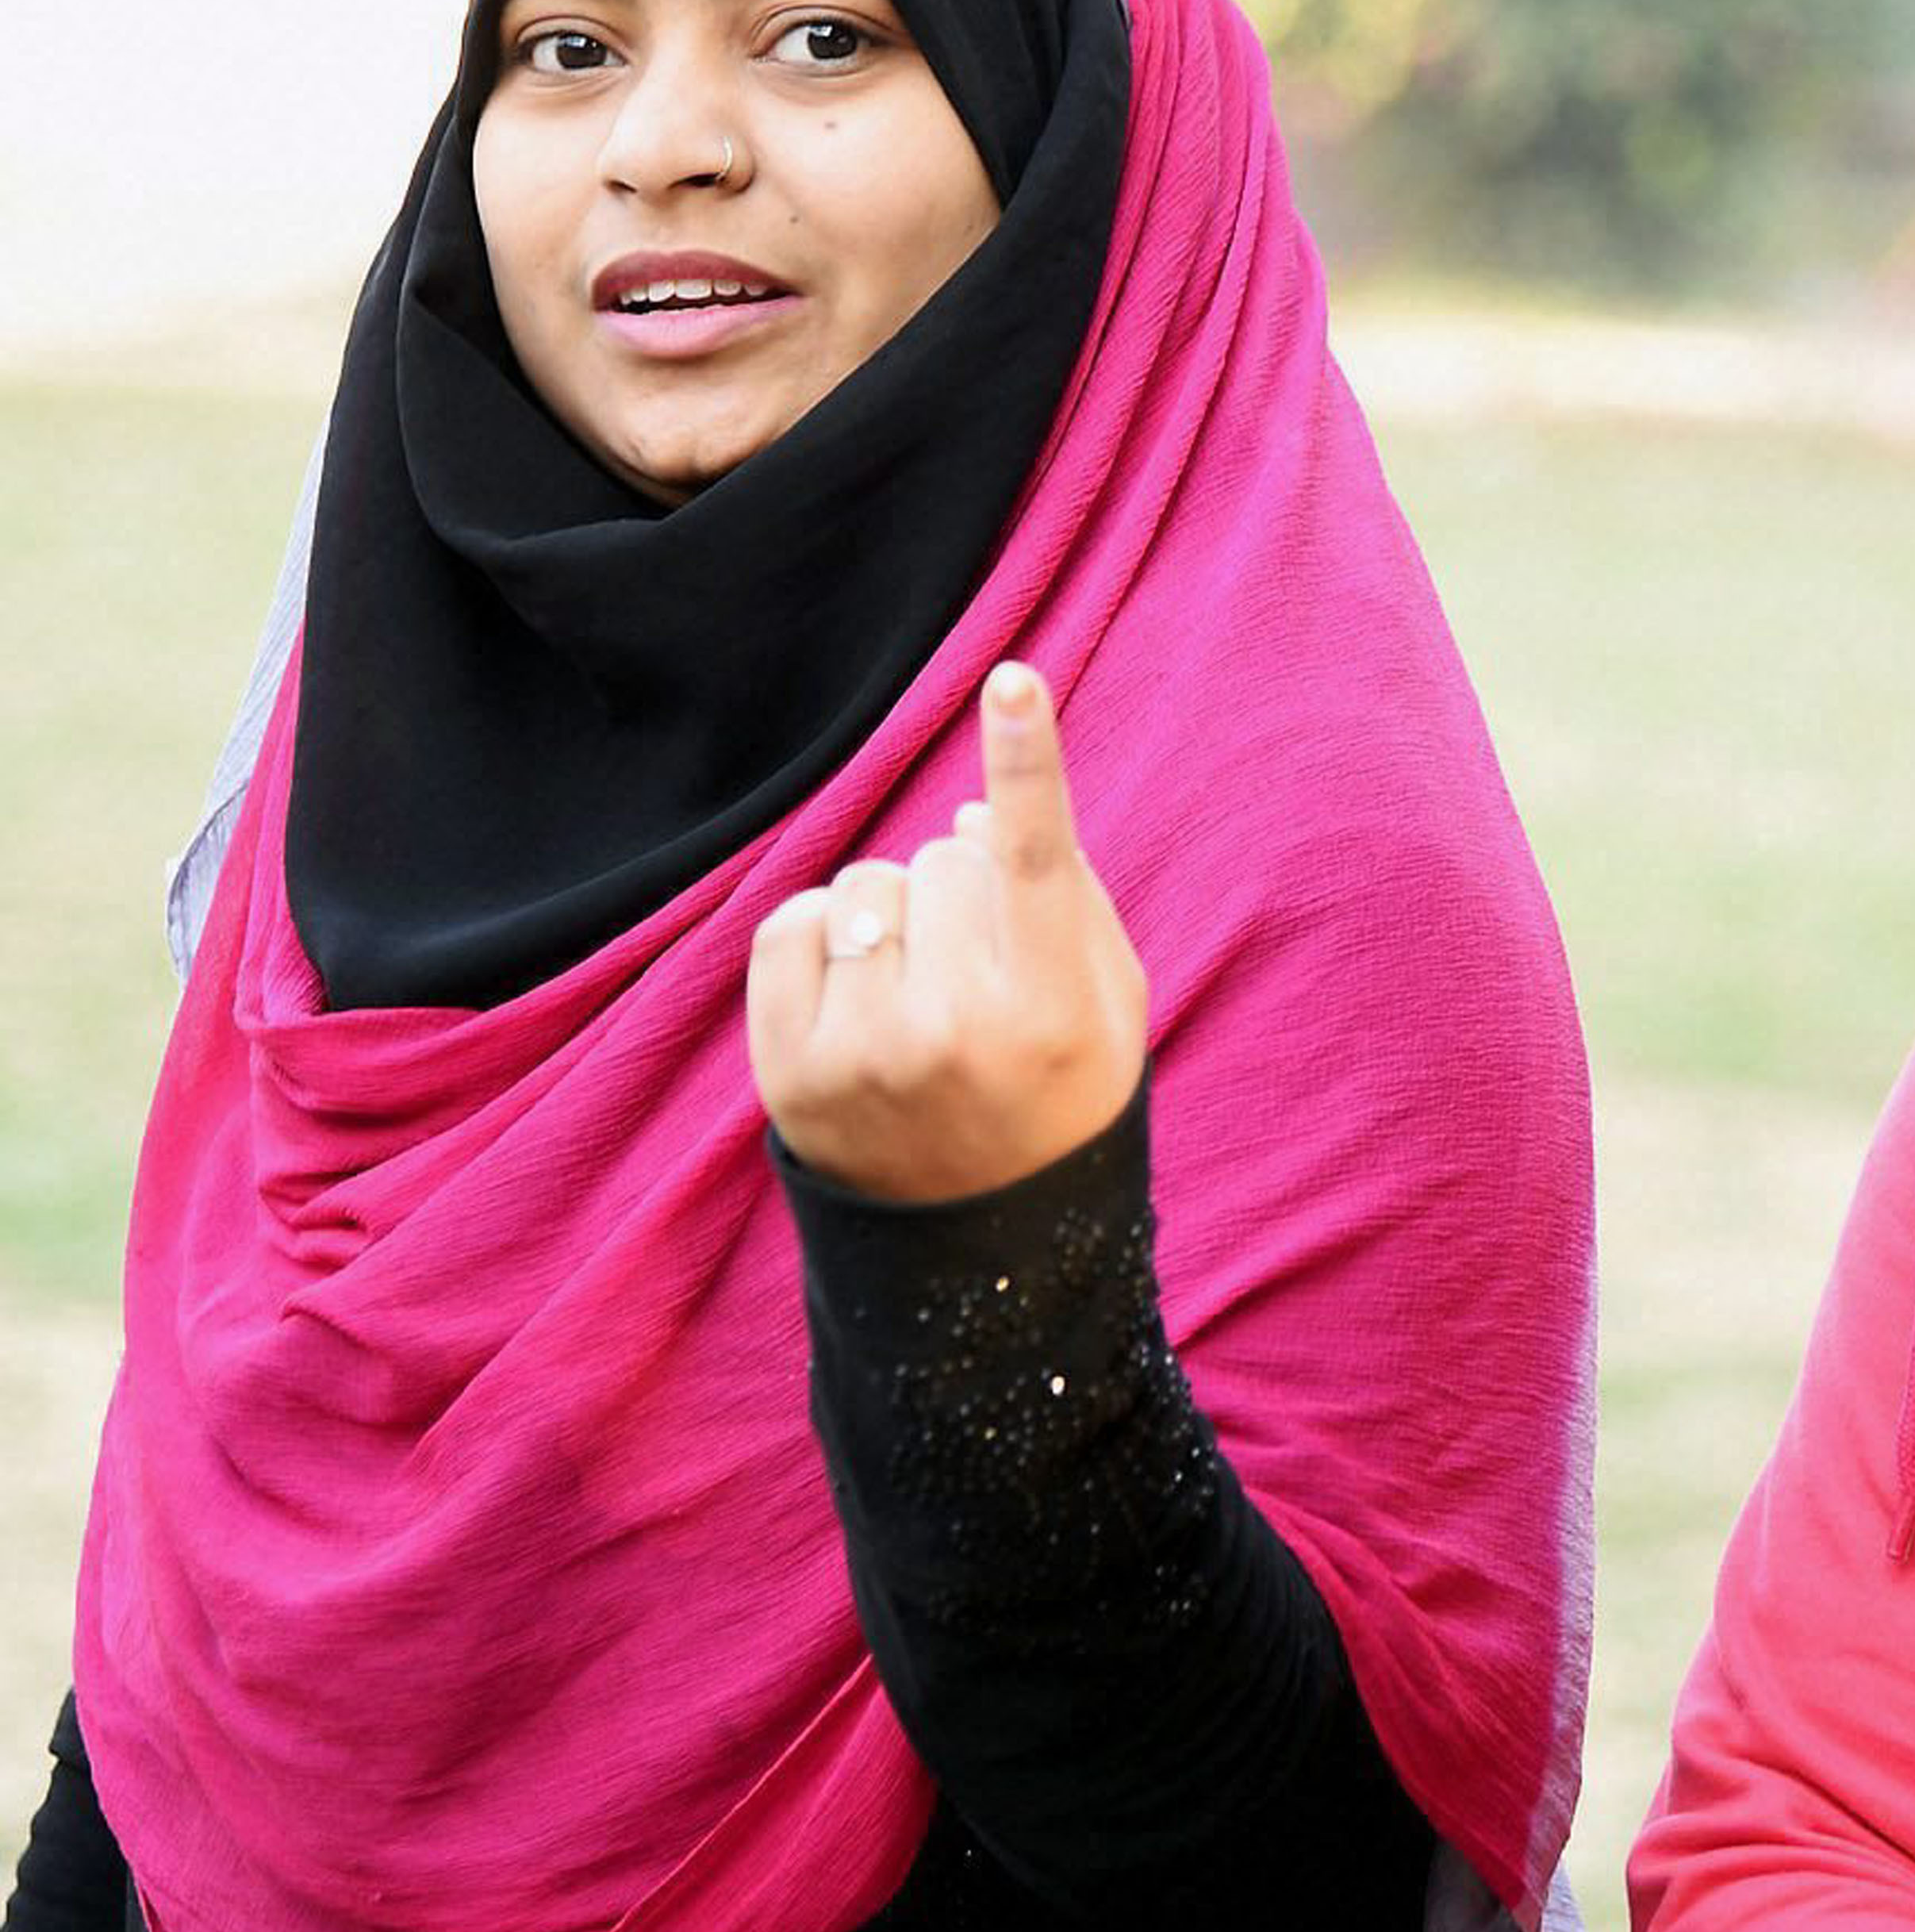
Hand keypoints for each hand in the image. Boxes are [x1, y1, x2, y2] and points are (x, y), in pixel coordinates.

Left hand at [750, 664, 1146, 1201]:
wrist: (978, 1251)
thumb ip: (1062, 898)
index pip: (1034, 860)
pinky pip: (787, 925)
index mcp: (1053, 1012)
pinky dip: (819, 938)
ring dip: (893, 914)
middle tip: (982, 969)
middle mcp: (956, 1032)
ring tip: (919, 987)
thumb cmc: (1062, 1094)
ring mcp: (863, 1055)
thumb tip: (962, 818)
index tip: (1013, 680)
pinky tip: (857, 991)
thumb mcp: (1110, 1004)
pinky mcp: (788, 1071)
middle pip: (942, 858)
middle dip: (963, 890)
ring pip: (866, 885)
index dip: (1026, 762)